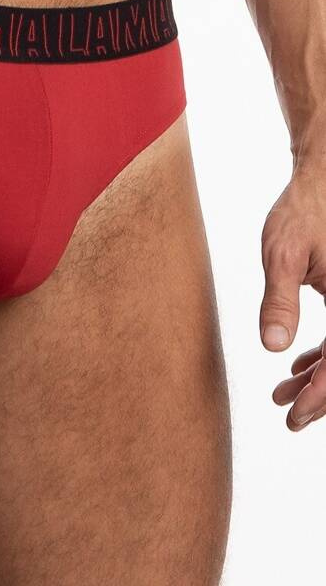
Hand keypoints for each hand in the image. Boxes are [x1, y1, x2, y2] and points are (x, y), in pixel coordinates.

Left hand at [261, 167, 325, 429]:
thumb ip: (279, 301)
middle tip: (287, 415)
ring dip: (322, 378)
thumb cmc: (303, 211)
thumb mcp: (282, 255)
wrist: (322, 179)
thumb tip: (273, 347)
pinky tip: (299, 366)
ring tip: (283, 393)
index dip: (321, 397)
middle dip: (322, 396)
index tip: (292, 416)